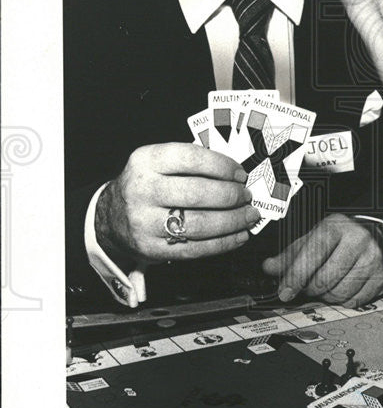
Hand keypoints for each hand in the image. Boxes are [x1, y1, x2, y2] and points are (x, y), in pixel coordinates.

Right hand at [95, 144, 259, 267]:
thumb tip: (235, 174)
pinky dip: (224, 243)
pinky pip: (196, 248)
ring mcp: (145, 222)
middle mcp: (143, 190)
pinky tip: (238, 236)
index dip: (222, 166)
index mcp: (146, 161)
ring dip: (233, 221)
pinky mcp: (152, 249)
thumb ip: (190, 164)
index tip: (240, 174)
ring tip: (248, 216)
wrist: (110, 217)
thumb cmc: (147, 186)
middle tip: (246, 196)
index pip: (191, 158)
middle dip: (231, 196)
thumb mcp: (157, 164)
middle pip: (198, 193)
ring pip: (200, 224)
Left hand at [261, 214, 382, 305]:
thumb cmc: (339, 237)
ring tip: (326, 287)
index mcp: (336, 226)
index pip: (312, 254)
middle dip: (310, 289)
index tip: (285, 293)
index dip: (296, 277)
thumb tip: (269, 267)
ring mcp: (372, 258)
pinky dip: (343, 301)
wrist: (374, 234)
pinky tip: (341, 289)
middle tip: (308, 286)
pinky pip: (355, 301)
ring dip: (326, 297)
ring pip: (339, 293)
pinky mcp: (381, 276)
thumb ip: (290, 254)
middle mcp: (357, 239)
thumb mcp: (313, 239)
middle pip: (324, 279)